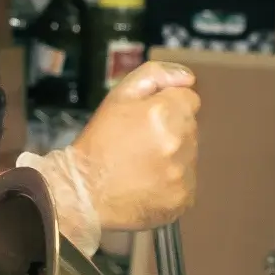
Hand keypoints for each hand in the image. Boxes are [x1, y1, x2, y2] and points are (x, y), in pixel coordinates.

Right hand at [20, 61, 198, 240]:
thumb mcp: (118, 96)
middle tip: (140, 142)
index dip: (167, 106)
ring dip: (173, 156)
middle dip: (171, 130)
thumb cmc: (99, 143)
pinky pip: (186, 182)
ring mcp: (184, 174)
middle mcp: (180, 143)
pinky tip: (148, 183)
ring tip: (143, 164)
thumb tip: (188, 78)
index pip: (189, 99)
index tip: (147, 119)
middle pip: (190, 127)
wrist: (85, 192)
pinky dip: (172, 182)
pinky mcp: (184, 198)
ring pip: (189, 155)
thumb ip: (155, 75)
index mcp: (166, 113)